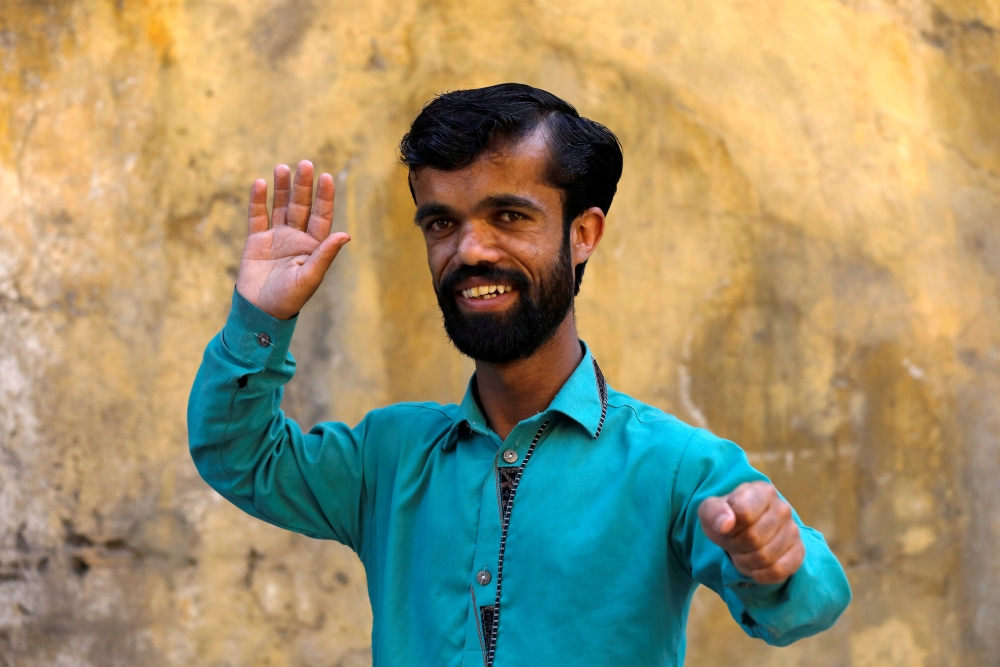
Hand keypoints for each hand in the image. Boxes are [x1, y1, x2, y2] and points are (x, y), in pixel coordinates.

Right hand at [235, 160, 350, 319]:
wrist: (260, 312)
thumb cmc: (289, 299)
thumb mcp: (310, 277)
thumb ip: (325, 254)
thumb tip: (345, 234)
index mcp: (313, 246)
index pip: (321, 216)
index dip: (324, 197)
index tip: (326, 177)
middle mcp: (297, 238)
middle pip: (301, 206)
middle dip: (303, 186)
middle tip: (305, 164)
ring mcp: (276, 238)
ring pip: (280, 206)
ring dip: (282, 188)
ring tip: (282, 167)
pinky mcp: (256, 241)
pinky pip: (257, 216)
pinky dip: (258, 200)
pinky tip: (261, 183)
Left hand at [698, 481, 803, 584]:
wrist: (743, 531)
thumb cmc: (726, 518)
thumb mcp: (711, 511)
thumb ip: (714, 512)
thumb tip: (726, 523)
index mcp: (762, 491)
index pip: (744, 513)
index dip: (729, 526)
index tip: (727, 525)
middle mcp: (782, 508)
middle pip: (754, 538)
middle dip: (736, 545)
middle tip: (733, 542)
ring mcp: (793, 530)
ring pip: (766, 557)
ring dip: (747, 561)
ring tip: (743, 552)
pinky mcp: (798, 551)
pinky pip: (781, 570)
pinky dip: (763, 574)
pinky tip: (756, 569)